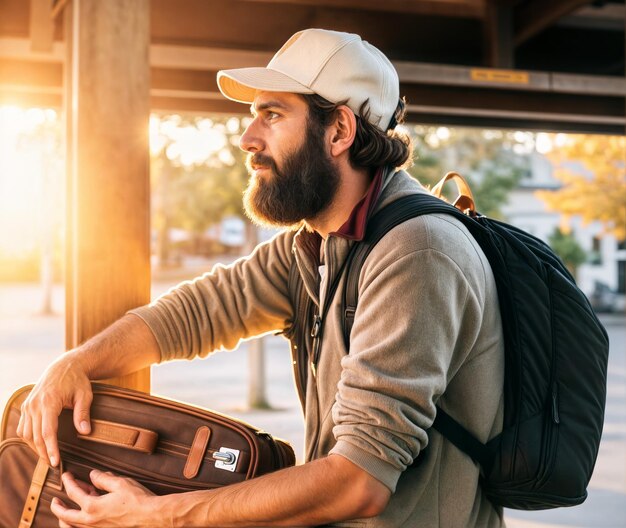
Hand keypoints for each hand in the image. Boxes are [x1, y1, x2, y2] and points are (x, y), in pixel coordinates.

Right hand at [16, 352, 92, 466]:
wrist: (65, 366)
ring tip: (48, 456)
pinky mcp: (26, 406)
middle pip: (35, 436)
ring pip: (26, 434)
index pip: (47, 432)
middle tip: (54, 464)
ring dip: (35, 447)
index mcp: (49, 401)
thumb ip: (83, 413)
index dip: (51, 449)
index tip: (56, 462)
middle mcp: (34, 404)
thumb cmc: (77, 381)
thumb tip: (85, 432)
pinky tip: (40, 444)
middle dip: (43, 452)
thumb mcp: (85, 395)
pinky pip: (23, 427)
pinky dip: (29, 438)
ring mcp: (28, 405)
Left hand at [51, 470, 155, 527]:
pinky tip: (83, 517)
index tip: (66, 475)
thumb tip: (92, 475)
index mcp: (92, 506)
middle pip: (66, 515)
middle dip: (57, 507)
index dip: (68, 482)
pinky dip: (77, 524)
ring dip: (65, 518)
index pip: (74, 493)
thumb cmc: (137, 499)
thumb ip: (103, 479)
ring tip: (64, 512)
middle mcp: (90, 521)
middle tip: (55, 499)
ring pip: (72, 527)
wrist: (150, 517)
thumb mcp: (120, 483)